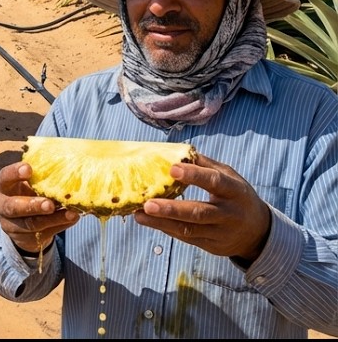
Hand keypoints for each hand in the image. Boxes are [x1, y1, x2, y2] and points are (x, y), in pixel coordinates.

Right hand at [0, 161, 79, 253]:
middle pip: (13, 207)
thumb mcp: (30, 184)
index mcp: (3, 187)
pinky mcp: (23, 239)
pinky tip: (72, 219)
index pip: (4, 177)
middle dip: (32, 205)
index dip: (14, 173)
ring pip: (31, 224)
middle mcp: (2, 206)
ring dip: (53, 219)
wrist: (23, 222)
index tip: (29, 169)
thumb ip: (40, 177)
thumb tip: (65, 165)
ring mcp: (10, 225)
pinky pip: (42, 234)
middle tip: (50, 204)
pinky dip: (59, 226)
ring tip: (71, 214)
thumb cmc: (29, 193)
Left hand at [133, 154, 271, 261]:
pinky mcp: (212, 246)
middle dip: (172, 209)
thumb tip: (177, 151)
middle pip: (199, 212)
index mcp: (235, 191)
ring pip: (189, 229)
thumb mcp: (229, 176)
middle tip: (147, 203)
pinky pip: (187, 238)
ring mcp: (221, 232)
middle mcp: (229, 214)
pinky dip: (167, 229)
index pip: (215, 181)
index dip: (195, 175)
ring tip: (138, 215)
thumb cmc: (236, 196)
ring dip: (162, 223)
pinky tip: (149, 221)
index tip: (172, 169)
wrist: (258, 231)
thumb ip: (205, 165)